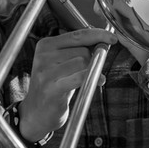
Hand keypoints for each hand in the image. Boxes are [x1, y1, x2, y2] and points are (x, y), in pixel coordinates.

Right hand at [19, 28, 115, 142]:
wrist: (36, 113)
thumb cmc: (54, 86)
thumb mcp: (62, 63)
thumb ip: (79, 50)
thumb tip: (102, 41)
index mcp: (45, 45)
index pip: (77, 35)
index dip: (98, 35)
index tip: (112, 38)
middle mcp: (43, 57)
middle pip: (83, 51)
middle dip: (91, 61)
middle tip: (85, 73)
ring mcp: (45, 73)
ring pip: (83, 63)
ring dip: (91, 72)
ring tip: (82, 82)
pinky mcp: (51, 89)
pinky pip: (80, 77)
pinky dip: (93, 77)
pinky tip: (100, 80)